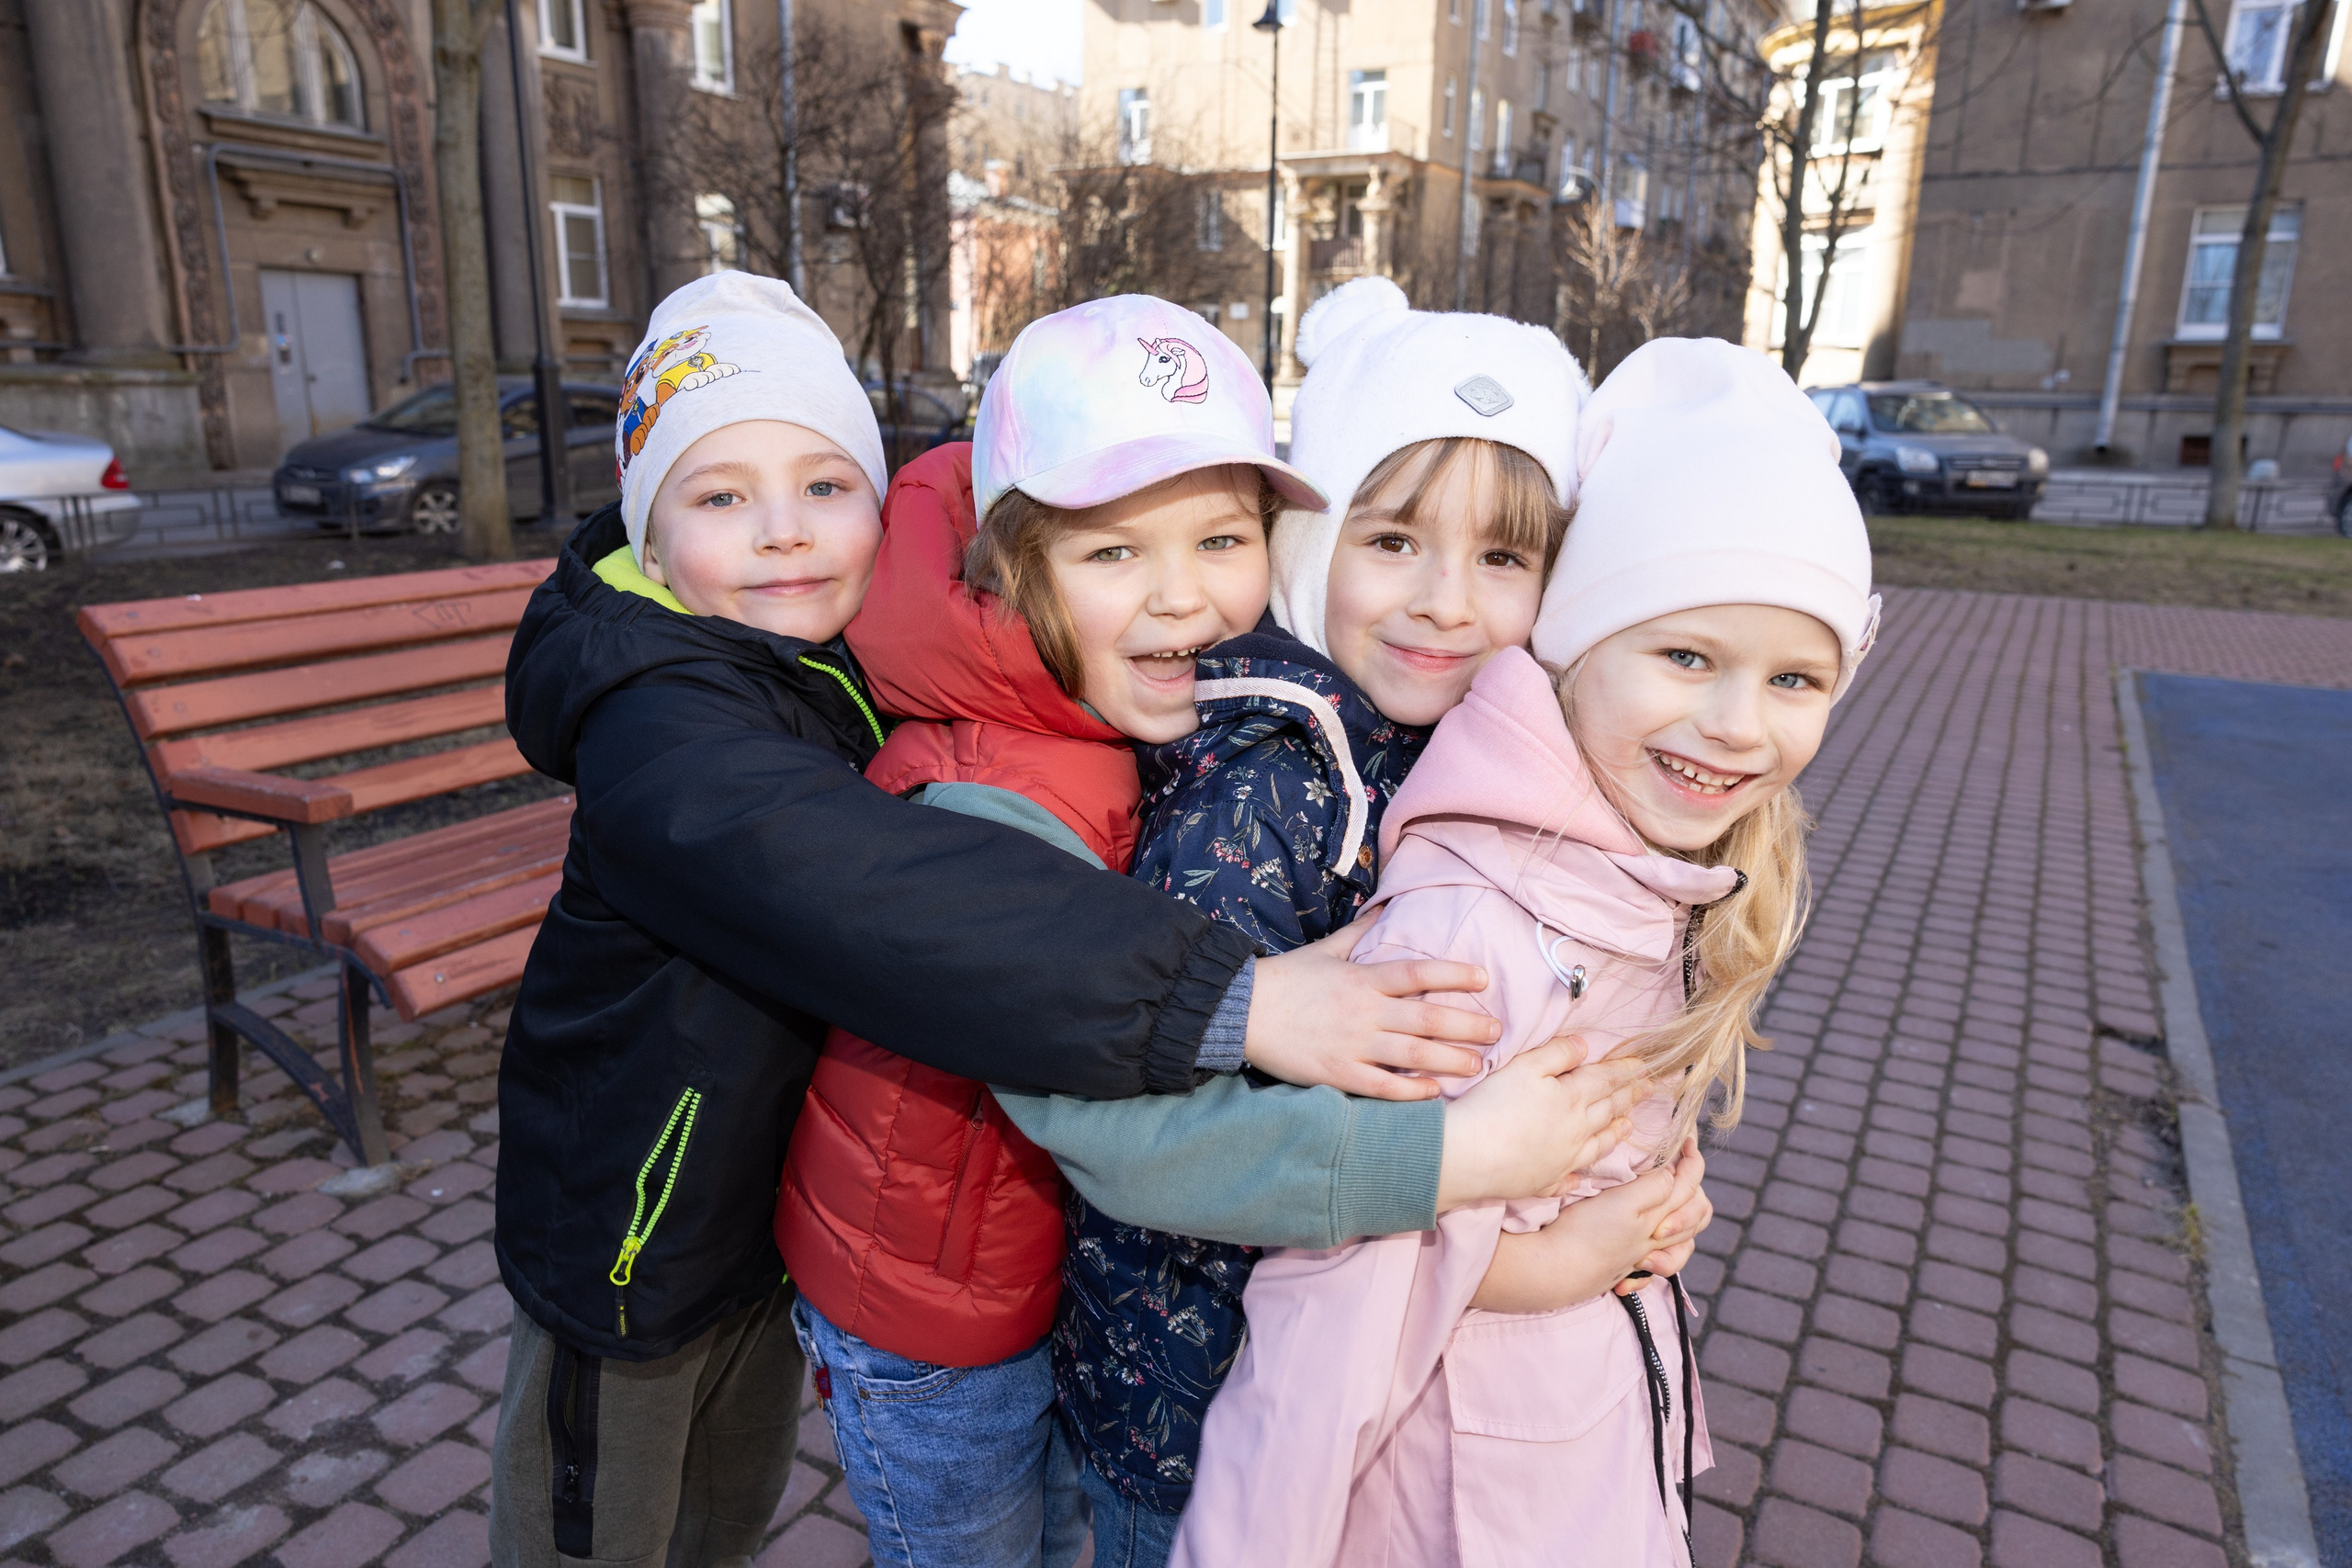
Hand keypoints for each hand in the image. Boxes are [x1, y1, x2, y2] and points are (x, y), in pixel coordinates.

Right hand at [1245, 914, 1495, 1099]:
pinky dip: (1410, 1090)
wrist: (1241, 1010)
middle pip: (1428, 1016)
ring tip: (1478, 1063)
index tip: (1484, 978)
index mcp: (1363, 978)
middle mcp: (1364, 1010)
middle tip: (1498, 1030)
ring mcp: (1352, 1044)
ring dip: (1451, 1059)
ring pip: (1413, 1053)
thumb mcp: (1324, 950)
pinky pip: (1382, 1085)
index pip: (1418, 972)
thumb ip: (1358, 934)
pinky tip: (1433, 1093)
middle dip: (1468, 1024)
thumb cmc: (1286, 979)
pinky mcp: (1337, 1073)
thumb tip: (1382, 907)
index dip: (1454, 973)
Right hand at [1435, 1038, 1650, 1210]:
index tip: (1647, 1065)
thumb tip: (1585, 1046)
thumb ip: (1557, 1053)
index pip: (1606, 1080)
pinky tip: (1579, 1176)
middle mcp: (1575, 1132)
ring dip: (1616, 1134)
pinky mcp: (1544, 1182)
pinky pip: (1568, 1179)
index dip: (1627, 1070)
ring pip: (1598, 1146)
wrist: (1469, 1156)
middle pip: (1609, 1110)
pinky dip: (1578, 1175)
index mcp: (1571, 1099)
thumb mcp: (1524, 1066)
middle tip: (1650, 1090)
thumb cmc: (1493, 1106)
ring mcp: (1562, 1161)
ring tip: (1629, 1126)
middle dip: (1630, 1097)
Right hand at [1469, 1162, 1680, 1313]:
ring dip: (1686, 1220)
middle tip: (1682, 1164)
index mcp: (1659, 1216)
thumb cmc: (1585, 1232)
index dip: (1692, 1158)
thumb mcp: (1623, 1203)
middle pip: (1696, 1214)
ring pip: (1682, 1240)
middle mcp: (1656, 1238)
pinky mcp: (1625, 1265)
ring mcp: (1642, 1254)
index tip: (1686, 1138)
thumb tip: (1674, 1174)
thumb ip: (1654, 1188)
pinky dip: (1665, 1253)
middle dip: (1696, 1186)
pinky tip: (1654, 1243)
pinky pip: (1660, 1262)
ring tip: (1675, 1199)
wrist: (1556, 1270)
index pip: (1690, 1184)